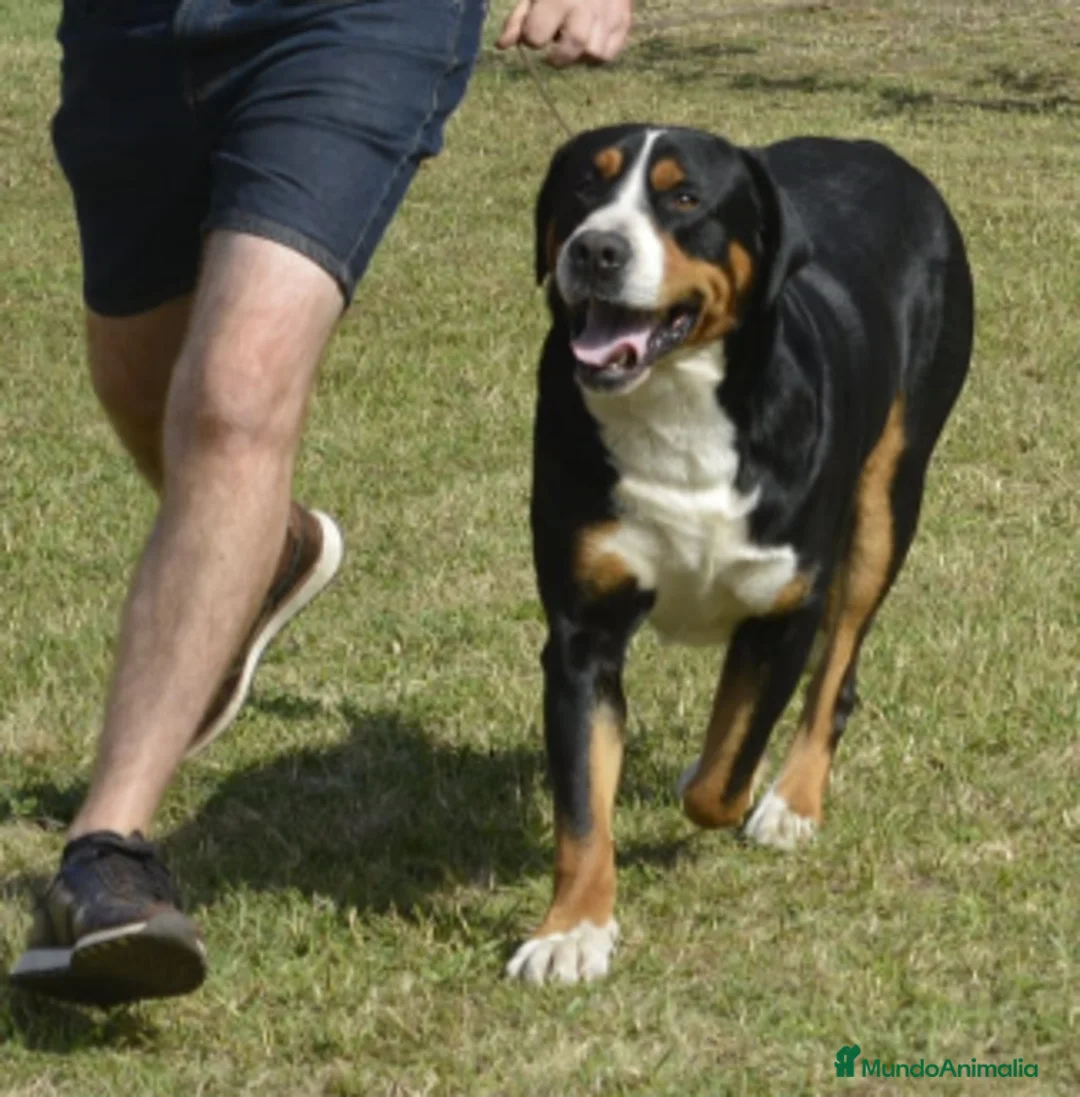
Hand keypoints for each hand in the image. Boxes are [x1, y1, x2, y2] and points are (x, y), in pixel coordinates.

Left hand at [496, 0, 632, 67]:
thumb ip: (519, 18)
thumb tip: (502, 46)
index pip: (536, 37)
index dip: (532, 36)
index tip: (535, 29)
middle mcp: (586, 6)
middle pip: (573, 47)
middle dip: (559, 56)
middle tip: (556, 45)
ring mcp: (609, 13)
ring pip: (595, 54)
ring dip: (581, 54)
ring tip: (575, 37)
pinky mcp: (624, 20)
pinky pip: (610, 53)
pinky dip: (598, 53)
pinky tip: (590, 38)